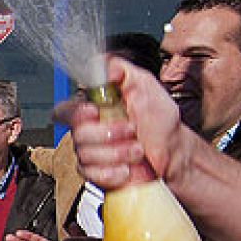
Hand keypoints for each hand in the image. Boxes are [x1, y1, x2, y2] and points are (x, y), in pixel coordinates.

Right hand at [61, 56, 190, 191]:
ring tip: (136, 150)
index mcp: (96, 107)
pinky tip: (126, 167)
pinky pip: (92, 174)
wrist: (174, 154)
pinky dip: (113, 172)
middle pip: (77, 133)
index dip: (76, 112)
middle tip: (131, 130)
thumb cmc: (160, 122)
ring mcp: (92, 153)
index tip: (94, 112)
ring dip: (117, 153)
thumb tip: (103, 66)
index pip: (66, 109)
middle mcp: (90, 130)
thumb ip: (122, 70)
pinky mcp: (96, 174)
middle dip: (108, 133)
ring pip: (86, 154)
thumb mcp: (146, 85)